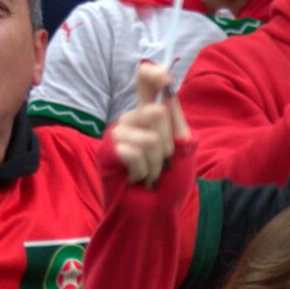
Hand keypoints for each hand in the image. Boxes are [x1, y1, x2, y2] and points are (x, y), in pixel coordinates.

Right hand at [109, 62, 189, 185]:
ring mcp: (117, 134)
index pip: (145, 83)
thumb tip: (167, 83)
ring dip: (156, 163)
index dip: (153, 75)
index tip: (162, 76)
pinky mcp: (107, 151)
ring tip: (149, 174)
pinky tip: (136, 178)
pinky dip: (143, 171)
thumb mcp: (182, 145)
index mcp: (149, 116)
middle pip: (157, 112)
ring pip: (149, 137)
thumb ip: (175, 116)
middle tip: (161, 163)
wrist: (156, 213)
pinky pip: (135, 152)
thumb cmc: (170, 183)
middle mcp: (130, 120)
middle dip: (167, 145)